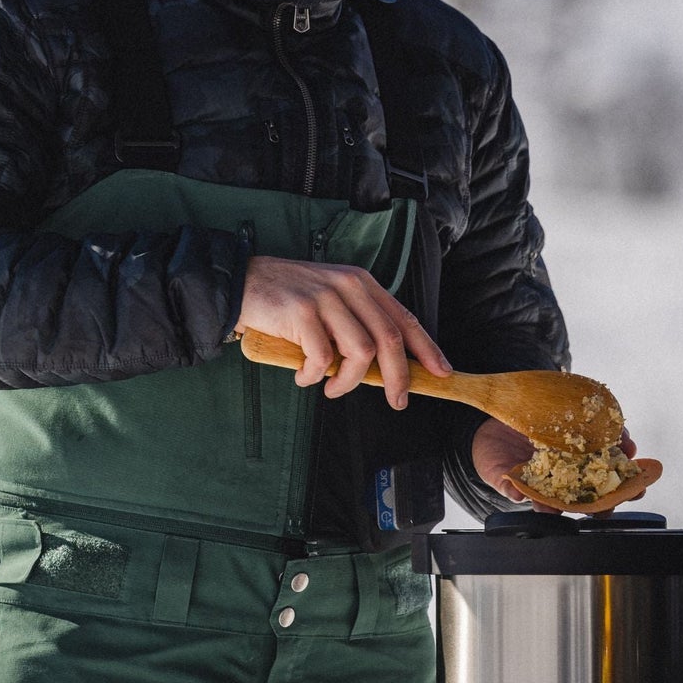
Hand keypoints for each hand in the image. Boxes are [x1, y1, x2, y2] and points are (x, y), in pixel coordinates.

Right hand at [235, 255, 448, 407]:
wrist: (241, 282)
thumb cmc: (286, 299)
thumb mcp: (330, 300)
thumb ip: (357, 323)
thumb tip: (385, 367)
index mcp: (361, 284)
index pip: (403, 318)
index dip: (426, 348)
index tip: (440, 372)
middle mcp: (349, 286)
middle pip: (389, 338)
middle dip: (399, 376)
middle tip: (397, 400)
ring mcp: (326, 298)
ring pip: (360, 352)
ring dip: (349, 381)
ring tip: (331, 387)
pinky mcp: (302, 313)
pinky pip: (322, 357)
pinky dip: (316, 376)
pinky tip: (304, 376)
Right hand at [473, 419, 639, 506]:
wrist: (490, 427)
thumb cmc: (494, 457)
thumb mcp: (495, 471)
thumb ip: (507, 484)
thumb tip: (517, 495)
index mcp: (550, 491)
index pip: (574, 505)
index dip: (590, 508)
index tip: (601, 509)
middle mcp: (567, 475)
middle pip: (598, 489)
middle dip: (618, 492)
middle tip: (633, 491)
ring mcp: (574, 454)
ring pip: (604, 464)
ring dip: (622, 466)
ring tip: (634, 464)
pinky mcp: (578, 432)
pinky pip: (600, 437)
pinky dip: (614, 438)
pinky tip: (625, 439)